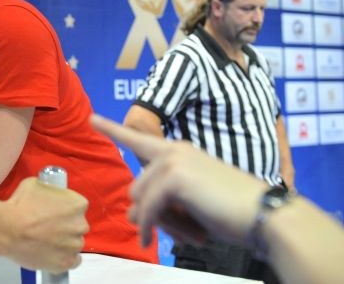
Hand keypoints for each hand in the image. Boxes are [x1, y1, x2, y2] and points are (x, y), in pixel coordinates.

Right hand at [5, 177, 87, 272]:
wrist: (8, 229)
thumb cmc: (20, 203)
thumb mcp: (35, 184)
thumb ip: (49, 190)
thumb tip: (47, 194)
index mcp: (77, 204)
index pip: (78, 206)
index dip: (65, 208)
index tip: (54, 210)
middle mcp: (80, 225)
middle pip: (77, 225)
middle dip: (66, 225)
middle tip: (48, 226)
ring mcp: (74, 245)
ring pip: (74, 243)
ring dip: (64, 241)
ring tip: (46, 241)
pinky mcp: (66, 263)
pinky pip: (73, 261)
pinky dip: (64, 258)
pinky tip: (53, 253)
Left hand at [91, 114, 266, 247]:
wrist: (266, 215)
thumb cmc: (233, 211)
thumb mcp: (192, 203)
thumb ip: (163, 201)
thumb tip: (132, 215)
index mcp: (180, 151)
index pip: (140, 139)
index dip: (114, 128)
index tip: (92, 118)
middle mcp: (175, 150)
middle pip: (139, 187)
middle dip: (152, 214)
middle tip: (183, 232)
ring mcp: (174, 161)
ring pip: (142, 199)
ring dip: (157, 223)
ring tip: (188, 235)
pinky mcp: (175, 177)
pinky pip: (148, 207)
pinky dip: (149, 226)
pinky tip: (152, 240)